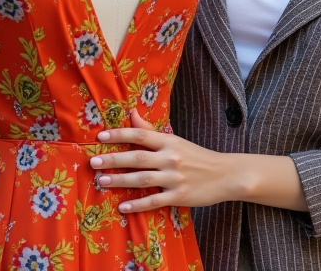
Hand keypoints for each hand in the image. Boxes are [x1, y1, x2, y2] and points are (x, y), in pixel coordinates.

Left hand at [92, 111, 235, 213]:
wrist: (226, 175)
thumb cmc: (198, 157)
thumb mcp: (176, 140)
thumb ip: (151, 131)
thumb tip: (131, 113)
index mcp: (169, 142)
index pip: (141, 135)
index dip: (120, 135)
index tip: (101, 137)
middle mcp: (170, 158)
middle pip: (138, 158)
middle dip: (114, 160)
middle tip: (94, 162)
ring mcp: (174, 178)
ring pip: (142, 179)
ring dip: (120, 181)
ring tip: (102, 181)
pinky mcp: (179, 196)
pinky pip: (154, 200)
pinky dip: (137, 204)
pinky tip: (122, 207)